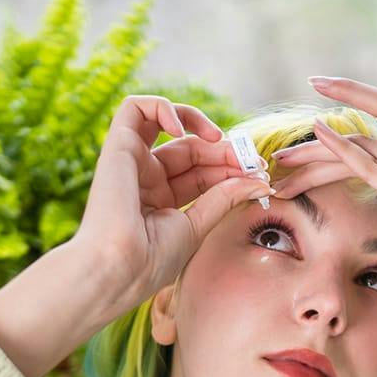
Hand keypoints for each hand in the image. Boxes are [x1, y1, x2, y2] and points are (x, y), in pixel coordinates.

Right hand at [73, 94, 273, 315]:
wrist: (118, 269)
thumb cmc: (151, 260)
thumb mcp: (198, 226)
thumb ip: (225, 198)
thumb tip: (260, 182)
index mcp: (162, 200)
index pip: (203, 171)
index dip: (232, 167)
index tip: (259, 176)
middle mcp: (146, 178)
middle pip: (192, 148)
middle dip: (225, 150)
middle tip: (251, 160)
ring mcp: (131, 162)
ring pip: (168, 124)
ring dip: (199, 123)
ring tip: (220, 139)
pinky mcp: (117, 147)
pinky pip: (135, 108)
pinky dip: (162, 106)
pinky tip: (183, 129)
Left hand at [268, 77, 376, 314]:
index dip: (353, 92)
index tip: (319, 84)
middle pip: (366, 132)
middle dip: (318, 139)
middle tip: (279, 150)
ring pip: (361, 151)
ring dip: (316, 158)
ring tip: (281, 168)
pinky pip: (373, 167)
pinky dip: (343, 151)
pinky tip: (318, 139)